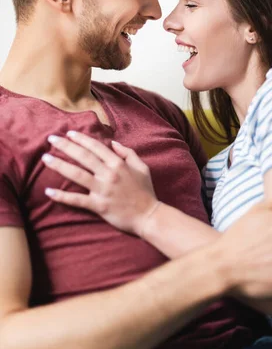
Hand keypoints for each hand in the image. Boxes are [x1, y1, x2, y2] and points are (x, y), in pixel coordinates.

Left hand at [43, 131, 158, 235]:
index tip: (69, 133)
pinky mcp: (99, 206)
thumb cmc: (145, 191)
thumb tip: (113, 143)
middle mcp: (109, 174)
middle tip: (51, 139)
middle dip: (66, 146)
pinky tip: (49, 192)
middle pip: (83, 156)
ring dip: (60, 165)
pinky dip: (62, 196)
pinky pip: (77, 200)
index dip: (81, 139)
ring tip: (46, 159)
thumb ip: (128, 153)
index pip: (96, 147)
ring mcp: (103, 190)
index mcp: (118, 164)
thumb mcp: (142, 167)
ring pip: (77, 174)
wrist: (148, 216)